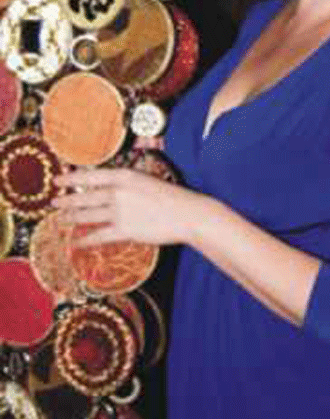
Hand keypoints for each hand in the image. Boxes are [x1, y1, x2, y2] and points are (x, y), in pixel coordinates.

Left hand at [52, 167, 197, 246]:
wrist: (187, 214)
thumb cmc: (171, 197)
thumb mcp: (146, 180)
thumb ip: (126, 184)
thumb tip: (108, 189)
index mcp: (123, 176)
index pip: (89, 176)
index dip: (70, 178)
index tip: (58, 180)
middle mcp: (117, 192)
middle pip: (84, 197)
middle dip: (66, 200)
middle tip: (55, 202)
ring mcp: (119, 212)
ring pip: (87, 217)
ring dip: (71, 218)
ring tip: (61, 219)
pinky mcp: (124, 231)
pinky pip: (98, 236)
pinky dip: (84, 240)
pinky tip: (76, 242)